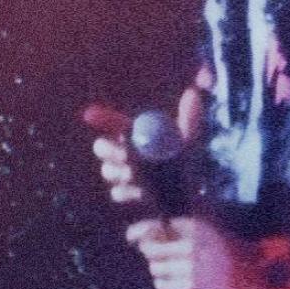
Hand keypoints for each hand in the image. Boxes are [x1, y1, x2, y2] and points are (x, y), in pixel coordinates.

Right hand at [85, 85, 204, 212]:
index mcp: (135, 135)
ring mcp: (122, 175)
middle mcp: (124, 153)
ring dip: (120, 173)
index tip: (97, 117)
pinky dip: (128, 192)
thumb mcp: (189, 139)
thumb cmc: (188, 163)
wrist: (191, 195)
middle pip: (101, 147)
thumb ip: (189, 118)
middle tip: (123, 154)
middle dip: (108, 150)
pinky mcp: (125, 194)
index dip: (103, 118)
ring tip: (136, 176)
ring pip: (108, 171)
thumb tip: (192, 93)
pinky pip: (117, 192)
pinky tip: (142, 194)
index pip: (113, 124)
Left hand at [125, 217, 289, 288]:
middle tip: (163, 255)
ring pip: (155, 268)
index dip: (138, 232)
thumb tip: (134, 235)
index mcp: (194, 228)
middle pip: (150, 250)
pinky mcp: (191, 288)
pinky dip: (166, 282)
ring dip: (160, 268)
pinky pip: (161, 285)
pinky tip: (179, 279)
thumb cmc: (223, 248)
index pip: (154, 228)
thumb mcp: (203, 229)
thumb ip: (173, 229)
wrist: (252, 272)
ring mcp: (191, 268)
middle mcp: (191, 246)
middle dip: (152, 252)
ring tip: (178, 267)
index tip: (131, 236)